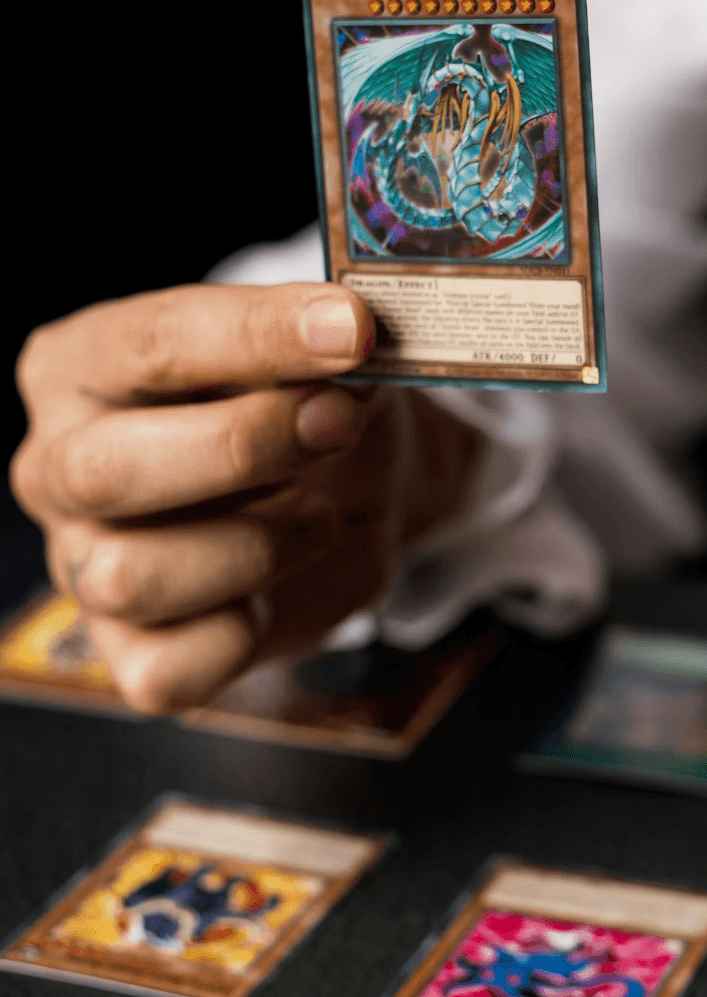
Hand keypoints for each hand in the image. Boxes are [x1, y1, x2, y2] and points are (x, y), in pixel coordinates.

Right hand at [10, 282, 478, 712]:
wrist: (348, 501)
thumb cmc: (309, 413)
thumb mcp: (328, 363)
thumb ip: (331, 352)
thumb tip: (358, 350)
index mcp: (81, 366)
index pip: (149, 344)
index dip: (256, 335)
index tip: (351, 328)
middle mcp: (58, 466)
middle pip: (103, 470)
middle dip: (240, 447)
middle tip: (338, 423)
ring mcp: (80, 566)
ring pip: (129, 578)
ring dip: (254, 547)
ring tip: (319, 516)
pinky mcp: (129, 653)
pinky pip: (169, 668)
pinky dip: (242, 635)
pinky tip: (275, 590)